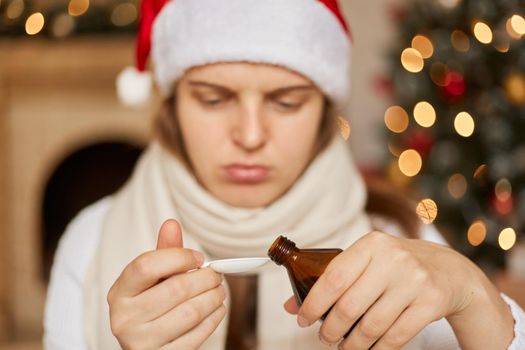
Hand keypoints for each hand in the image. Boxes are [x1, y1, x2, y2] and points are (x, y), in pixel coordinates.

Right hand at [107, 219, 226, 349]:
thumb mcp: (152, 279)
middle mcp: (124, 319)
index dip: (179, 257)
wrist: (146, 345)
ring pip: (190, 313)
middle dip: (205, 278)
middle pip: (175, 289)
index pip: (147, 266)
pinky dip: (213, 319)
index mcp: (120, 292)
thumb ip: (163, 253)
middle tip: (217, 274)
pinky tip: (216, 309)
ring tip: (219, 291)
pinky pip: (196, 336)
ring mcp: (141, 342)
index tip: (198, 258)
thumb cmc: (151, 303)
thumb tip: (171, 224)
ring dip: (213, 298)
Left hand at [284, 231, 513, 349]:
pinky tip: (367, 349)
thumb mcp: (365, 261)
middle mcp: (393, 259)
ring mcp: (414, 281)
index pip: (334, 277)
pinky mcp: (430, 303)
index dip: (314, 303)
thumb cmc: (395, 265)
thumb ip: (330, 279)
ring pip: (371, 326)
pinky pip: (395, 337)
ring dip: (352, 343)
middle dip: (330, 328)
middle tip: (324, 336)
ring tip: (343, 345)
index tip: (303, 319)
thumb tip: (290, 305)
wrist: (448, 270)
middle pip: (350, 306)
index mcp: (371, 244)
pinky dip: (376, 349)